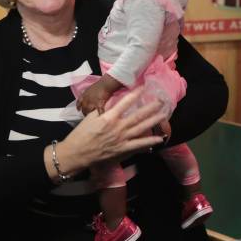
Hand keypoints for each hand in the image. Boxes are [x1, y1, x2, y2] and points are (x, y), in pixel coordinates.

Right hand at [50, 88, 166, 177]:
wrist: (77, 153)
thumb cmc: (82, 134)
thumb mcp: (91, 117)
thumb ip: (103, 109)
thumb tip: (112, 101)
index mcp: (109, 117)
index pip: (126, 102)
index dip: (136, 94)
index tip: (144, 87)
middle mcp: (118, 126)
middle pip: (138, 115)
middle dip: (151, 107)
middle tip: (161, 101)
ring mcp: (122, 138)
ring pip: (141, 128)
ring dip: (154, 121)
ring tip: (164, 115)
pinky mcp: (123, 149)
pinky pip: (139, 144)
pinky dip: (150, 141)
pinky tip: (160, 138)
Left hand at [76, 80, 112, 114]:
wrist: (105, 84)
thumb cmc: (99, 84)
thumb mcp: (90, 88)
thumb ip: (88, 93)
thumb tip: (88, 96)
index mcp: (84, 95)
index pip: (79, 102)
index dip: (78, 107)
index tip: (79, 109)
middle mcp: (87, 100)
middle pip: (84, 109)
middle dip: (85, 112)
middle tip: (86, 115)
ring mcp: (92, 103)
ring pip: (89, 111)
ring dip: (90, 114)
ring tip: (92, 117)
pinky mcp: (99, 105)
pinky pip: (99, 112)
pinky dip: (100, 115)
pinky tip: (100, 117)